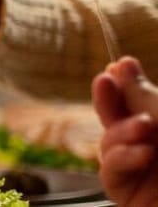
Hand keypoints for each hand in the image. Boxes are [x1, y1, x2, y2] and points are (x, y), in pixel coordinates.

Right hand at [93, 57, 157, 205]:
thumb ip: (144, 94)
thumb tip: (122, 64)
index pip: (139, 105)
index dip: (126, 85)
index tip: (119, 65)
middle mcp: (154, 148)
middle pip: (117, 121)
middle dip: (109, 100)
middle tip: (105, 79)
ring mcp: (140, 173)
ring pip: (110, 144)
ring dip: (123, 132)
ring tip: (144, 126)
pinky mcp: (128, 193)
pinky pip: (111, 171)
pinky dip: (123, 159)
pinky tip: (144, 153)